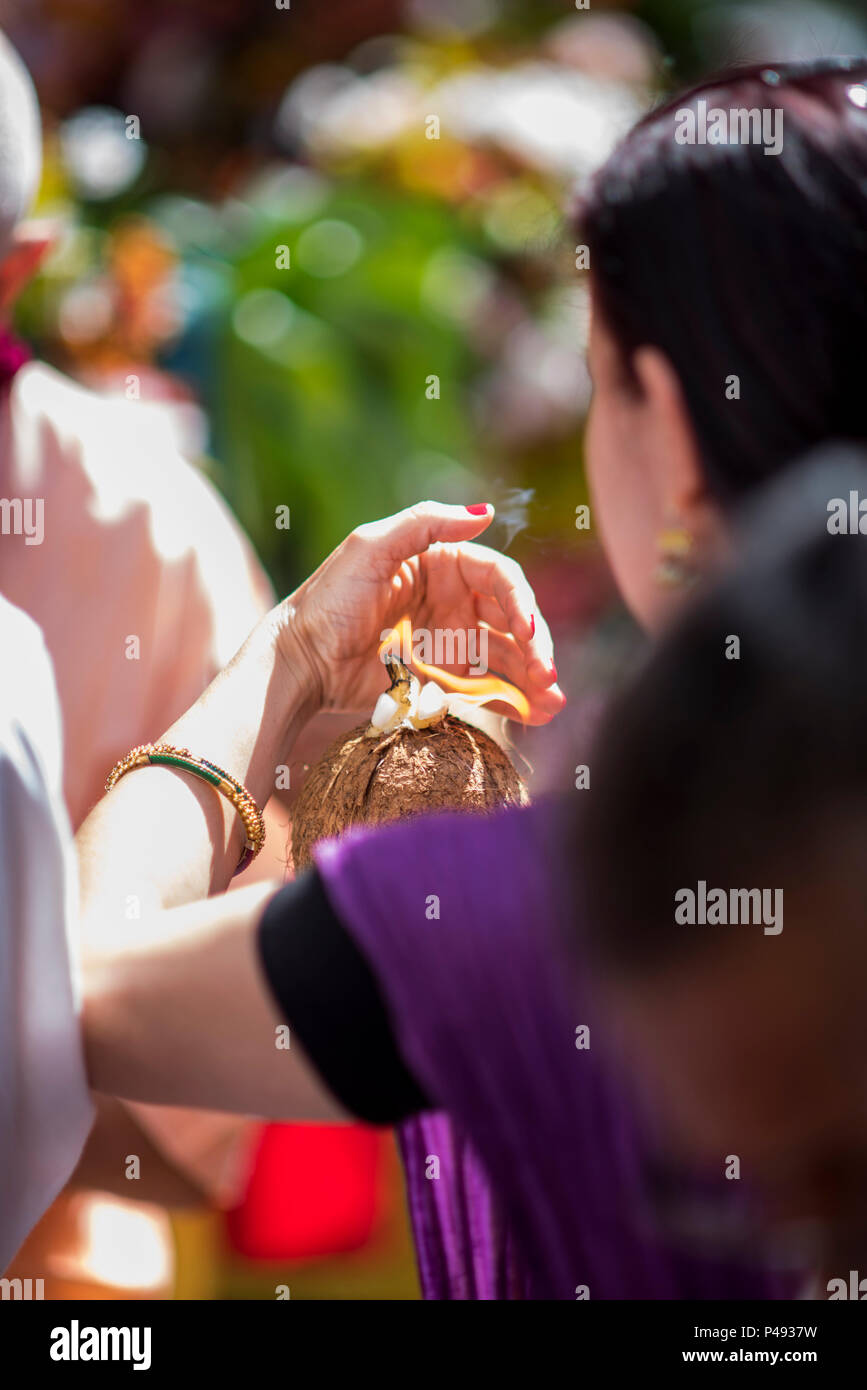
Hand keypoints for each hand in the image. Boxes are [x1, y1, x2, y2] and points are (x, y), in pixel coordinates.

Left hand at [273, 501, 564, 724]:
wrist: (298, 662)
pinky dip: (511, 702)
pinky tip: (535, 714)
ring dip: (533, 679)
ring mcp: (448, 644)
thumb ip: (425, 522)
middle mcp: (453, 602)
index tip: (529, 635)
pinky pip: (484, 690)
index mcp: (442, 564)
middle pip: (512, 621)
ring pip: (505, 658)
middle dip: (536, 648)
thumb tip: (487, 513)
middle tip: (548, 678)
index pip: (500, 579)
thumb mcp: (369, 546)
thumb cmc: (328, 599)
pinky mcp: (439, 681)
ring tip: (551, 703)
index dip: (522, 604)